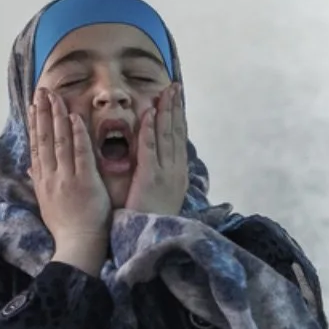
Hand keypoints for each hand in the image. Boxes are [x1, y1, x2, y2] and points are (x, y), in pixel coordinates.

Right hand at [29, 89, 109, 273]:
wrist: (78, 246)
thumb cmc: (66, 228)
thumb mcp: (46, 204)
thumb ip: (39, 182)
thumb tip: (30, 166)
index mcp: (42, 181)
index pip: (37, 146)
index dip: (35, 124)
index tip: (33, 105)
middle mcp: (51, 177)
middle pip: (45, 139)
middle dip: (43, 113)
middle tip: (42, 91)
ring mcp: (67, 179)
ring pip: (60, 142)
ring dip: (57, 117)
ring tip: (55, 97)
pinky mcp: (84, 182)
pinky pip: (80, 154)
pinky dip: (77, 134)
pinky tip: (75, 117)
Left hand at [125, 83, 188, 215]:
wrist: (150, 242)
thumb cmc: (151, 220)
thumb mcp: (163, 196)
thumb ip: (163, 176)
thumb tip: (162, 162)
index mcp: (178, 174)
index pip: (178, 139)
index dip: (178, 117)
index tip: (177, 98)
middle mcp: (175, 170)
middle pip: (176, 132)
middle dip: (176, 108)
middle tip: (175, 86)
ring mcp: (165, 173)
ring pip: (167, 135)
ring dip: (166, 111)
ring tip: (167, 91)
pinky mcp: (150, 178)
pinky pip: (150, 148)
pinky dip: (150, 129)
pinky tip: (150, 112)